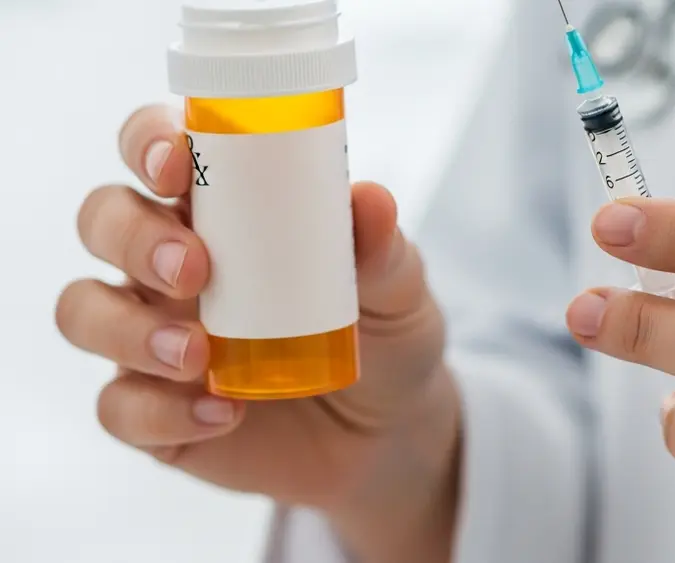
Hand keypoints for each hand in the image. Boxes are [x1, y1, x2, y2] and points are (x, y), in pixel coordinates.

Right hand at [56, 106, 459, 562]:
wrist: (390, 428)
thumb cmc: (384, 333)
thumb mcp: (397, 287)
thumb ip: (381, 247)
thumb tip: (371, 200)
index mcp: (223, 210)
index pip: (156, 151)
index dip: (147, 141)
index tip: (175, 164)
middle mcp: (170, 262)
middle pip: (103, 221)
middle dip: (133, 237)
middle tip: (194, 269)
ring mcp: (153, 334)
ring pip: (84, 311)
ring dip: (128, 328)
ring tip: (198, 355)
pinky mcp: (154, 409)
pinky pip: (118, 408)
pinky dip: (160, 412)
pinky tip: (222, 414)